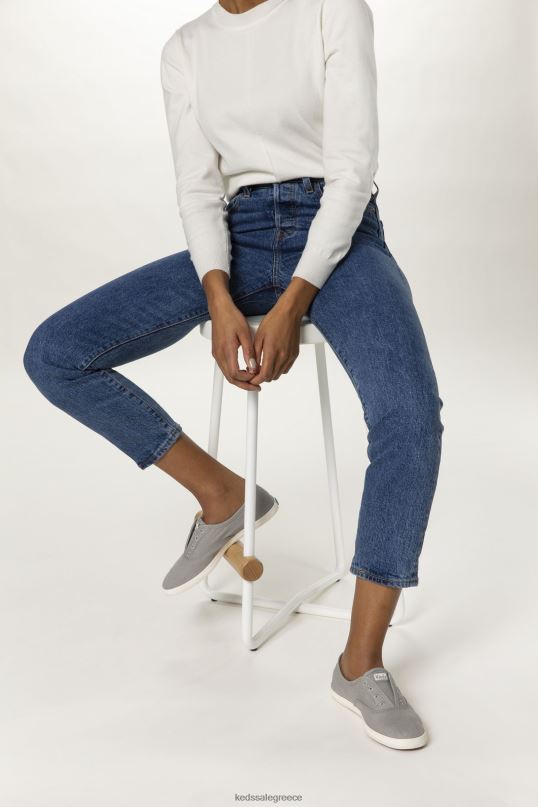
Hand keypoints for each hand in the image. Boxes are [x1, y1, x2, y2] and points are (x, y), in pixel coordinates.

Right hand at [203, 273, 260, 390]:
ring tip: (252, 380)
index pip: (236, 374)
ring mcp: (216, 354)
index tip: (257, 377)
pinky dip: (234, 373)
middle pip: (230, 378)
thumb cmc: (232, 318)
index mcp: (227, 350)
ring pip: (227, 374)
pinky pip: (225, 368)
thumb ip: (249, 352)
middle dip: (244, 385)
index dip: (247, 379)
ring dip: (239, 380)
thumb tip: (253, 366)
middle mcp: (219, 355)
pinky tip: (244, 371)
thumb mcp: (245, 333)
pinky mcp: (217, 352)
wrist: (219, 309)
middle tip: (256, 387)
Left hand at [249, 279, 317, 384]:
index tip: (251, 378)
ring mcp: (290, 356)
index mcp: (272, 352)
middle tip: (255, 371)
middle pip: (271, 377)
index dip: (256, 379)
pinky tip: (273, 362)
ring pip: (279, 374)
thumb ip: (255, 354)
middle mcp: (283, 356)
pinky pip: (286, 368)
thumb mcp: (259, 336)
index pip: (264, 375)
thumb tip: (252, 367)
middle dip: (262, 377)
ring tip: (263, 365)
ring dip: (270, 373)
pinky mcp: (294, 354)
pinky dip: (278, 369)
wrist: (290, 313)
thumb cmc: (274, 321)